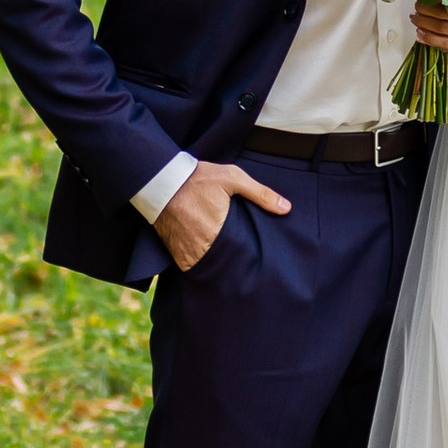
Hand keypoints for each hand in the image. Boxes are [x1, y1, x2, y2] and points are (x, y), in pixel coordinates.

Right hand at [153, 156, 290, 269]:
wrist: (161, 180)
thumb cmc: (198, 178)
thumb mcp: (233, 178)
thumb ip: (260, 194)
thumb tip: (287, 208)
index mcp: (220, 231)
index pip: (241, 256)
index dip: (249, 259)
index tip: (256, 258)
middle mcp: (202, 246)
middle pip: (225, 265)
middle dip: (235, 266)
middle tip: (245, 265)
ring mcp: (186, 251)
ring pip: (208, 269)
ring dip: (217, 267)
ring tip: (228, 265)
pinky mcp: (175, 252)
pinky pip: (190, 268)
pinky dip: (199, 266)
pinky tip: (208, 260)